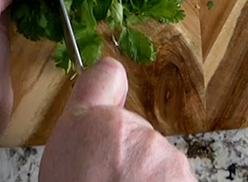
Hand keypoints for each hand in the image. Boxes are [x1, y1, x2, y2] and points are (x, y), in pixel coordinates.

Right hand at [40, 58, 196, 181]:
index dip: (108, 86)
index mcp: (89, 123)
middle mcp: (132, 130)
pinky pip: (175, 180)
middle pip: (136, 134)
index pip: (105, 76)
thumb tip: (92, 118)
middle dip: (128, 158)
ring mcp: (164, 157)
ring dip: (148, 180)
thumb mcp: (60, 163)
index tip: (111, 97)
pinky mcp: (186, 178)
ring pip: (158, 161)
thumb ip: (81, 132)